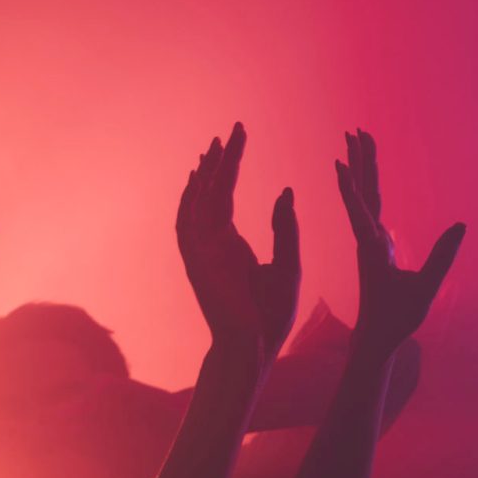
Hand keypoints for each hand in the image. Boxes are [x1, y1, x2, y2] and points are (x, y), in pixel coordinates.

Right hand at [176, 122, 300, 356]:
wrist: (255, 347)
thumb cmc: (271, 314)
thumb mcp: (288, 264)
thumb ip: (285, 228)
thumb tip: (286, 191)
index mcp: (230, 244)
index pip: (225, 196)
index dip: (229, 167)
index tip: (235, 140)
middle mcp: (212, 243)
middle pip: (211, 192)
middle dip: (219, 161)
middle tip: (229, 130)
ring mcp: (202, 253)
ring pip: (199, 203)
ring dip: (206, 175)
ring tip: (216, 145)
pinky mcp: (198, 263)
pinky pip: (189, 225)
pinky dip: (190, 202)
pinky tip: (197, 179)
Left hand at [335, 129, 465, 358]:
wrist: (375, 337)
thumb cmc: (398, 318)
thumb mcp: (425, 290)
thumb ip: (443, 258)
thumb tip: (461, 225)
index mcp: (373, 249)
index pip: (360, 211)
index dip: (350, 186)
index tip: (339, 162)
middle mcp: (366, 240)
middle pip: (362, 192)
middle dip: (358, 160)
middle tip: (353, 130)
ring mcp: (369, 241)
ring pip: (364, 197)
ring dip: (361, 168)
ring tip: (357, 141)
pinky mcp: (374, 246)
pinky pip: (369, 208)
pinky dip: (367, 187)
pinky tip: (365, 177)